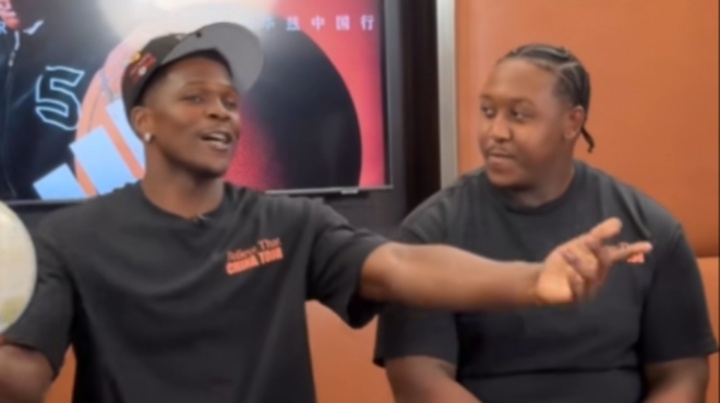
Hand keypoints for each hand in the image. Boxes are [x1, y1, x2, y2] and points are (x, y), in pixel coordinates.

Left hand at [534, 217, 651, 304]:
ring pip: (591, 277)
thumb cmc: (564, 262)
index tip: (648, 245)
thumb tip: (618, 222)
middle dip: (598, 251)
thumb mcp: (580, 245)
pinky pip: (580, 293)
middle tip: (589, 240)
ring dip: (580, 263)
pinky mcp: (576, 299)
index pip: (620, 255)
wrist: (542, 279)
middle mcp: (598, 277)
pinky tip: (570, 275)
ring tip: (567, 252)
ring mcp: (589, 289)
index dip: (633, 250)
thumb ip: (599, 234)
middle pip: (605, 264)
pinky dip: (576, 283)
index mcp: (601, 263)